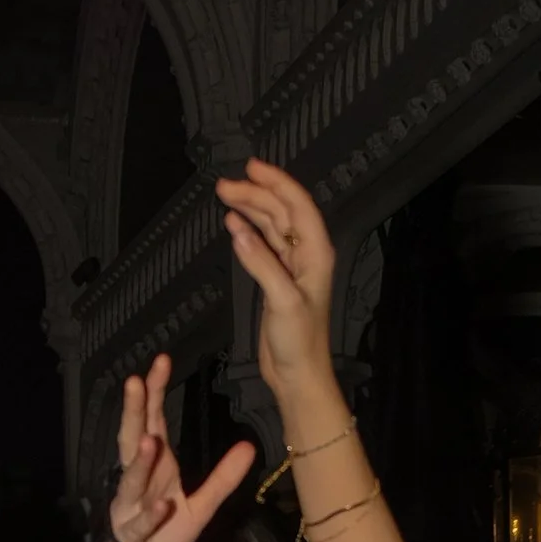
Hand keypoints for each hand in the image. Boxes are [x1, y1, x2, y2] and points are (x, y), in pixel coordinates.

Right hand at [106, 355, 256, 541]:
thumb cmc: (166, 531)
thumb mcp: (203, 504)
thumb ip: (224, 477)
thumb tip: (250, 447)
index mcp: (155, 465)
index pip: (152, 420)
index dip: (155, 393)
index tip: (161, 363)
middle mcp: (138, 479)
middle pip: (132, 439)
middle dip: (133, 412)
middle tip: (134, 383)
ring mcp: (132, 505)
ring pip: (133, 479)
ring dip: (141, 462)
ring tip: (150, 440)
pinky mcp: (133, 532)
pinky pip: (143, 522)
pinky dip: (152, 514)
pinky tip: (164, 504)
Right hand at [217, 158, 337, 395]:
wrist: (298, 374)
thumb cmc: (299, 341)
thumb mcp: (282, 300)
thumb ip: (261, 263)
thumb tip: (238, 230)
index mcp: (316, 253)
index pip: (297, 205)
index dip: (276, 182)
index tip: (251, 168)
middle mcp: (306, 254)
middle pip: (281, 211)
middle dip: (256, 193)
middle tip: (225, 185)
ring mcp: (291, 266)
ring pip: (271, 226)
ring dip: (250, 208)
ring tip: (225, 195)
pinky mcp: (277, 279)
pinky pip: (263, 245)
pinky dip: (248, 231)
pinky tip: (233, 222)